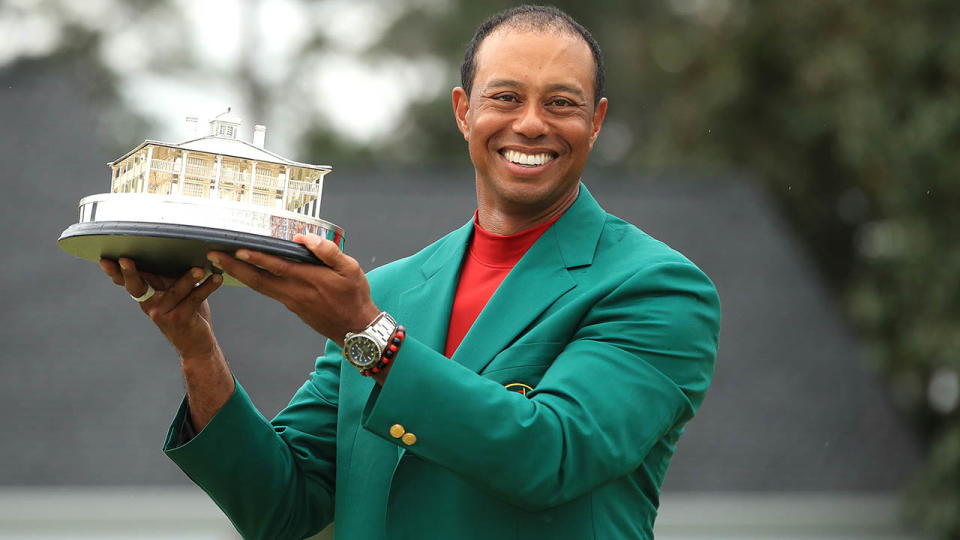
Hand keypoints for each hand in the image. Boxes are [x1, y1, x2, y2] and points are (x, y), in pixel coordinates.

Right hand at [99, 258, 223, 359]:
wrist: (196, 344)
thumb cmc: (187, 313)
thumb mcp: (175, 293)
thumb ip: (169, 277)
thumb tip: (175, 248)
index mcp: (147, 297)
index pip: (127, 282)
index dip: (115, 272)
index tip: (104, 259)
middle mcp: (151, 305)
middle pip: (137, 287)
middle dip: (130, 273)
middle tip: (125, 260)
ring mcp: (164, 313)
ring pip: (175, 291)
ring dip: (188, 278)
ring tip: (199, 268)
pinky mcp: (181, 319)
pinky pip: (195, 299)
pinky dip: (207, 287)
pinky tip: (217, 279)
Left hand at [206, 234, 379, 346]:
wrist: (356, 330)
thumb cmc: (355, 297)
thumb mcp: (351, 269)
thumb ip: (327, 252)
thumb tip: (304, 238)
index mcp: (308, 280)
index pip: (276, 266)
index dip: (255, 257)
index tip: (236, 249)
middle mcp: (294, 292)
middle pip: (257, 279)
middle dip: (233, 267)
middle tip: (213, 255)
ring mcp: (290, 301)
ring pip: (259, 287)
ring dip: (238, 274)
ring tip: (222, 262)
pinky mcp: (291, 306)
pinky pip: (267, 291)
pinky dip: (253, 281)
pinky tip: (246, 274)